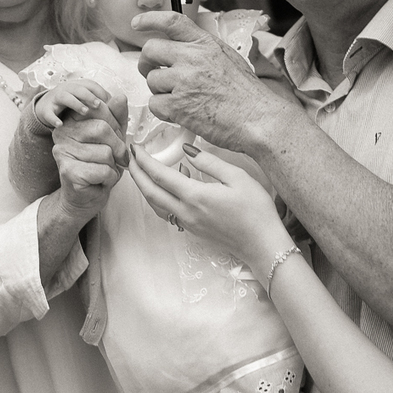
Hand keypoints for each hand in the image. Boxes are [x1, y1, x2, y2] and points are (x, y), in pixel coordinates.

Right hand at [32, 78, 116, 133]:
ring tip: (85, 112)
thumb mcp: (90, 106)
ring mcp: (56, 99)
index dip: (101, 93)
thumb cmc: (76, 109)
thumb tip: (122, 98)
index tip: (111, 105)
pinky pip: (48, 113)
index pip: (92, 85)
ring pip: (65, 96)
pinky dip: (53, 118)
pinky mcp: (46, 110)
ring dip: (76, 103)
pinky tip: (60, 125)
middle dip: (90, 96)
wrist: (49, 110)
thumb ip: (105, 105)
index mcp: (80, 87)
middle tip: (100, 105)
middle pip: (79, 88)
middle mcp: (68, 89)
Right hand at [52, 99, 127, 220]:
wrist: (83, 199)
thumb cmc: (97, 167)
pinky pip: (104, 170)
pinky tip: (99, 182)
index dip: (115, 126)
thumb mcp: (112, 138)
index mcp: (71, 121)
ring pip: (106, 152)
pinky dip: (109, 179)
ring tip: (103, 172)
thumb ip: (116, 117)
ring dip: (113, 166)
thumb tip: (119, 96)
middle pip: (103, 129)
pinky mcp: (68, 171)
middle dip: (116, 147)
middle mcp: (62, 133)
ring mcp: (63, 152)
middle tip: (113, 160)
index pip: (100, 110)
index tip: (114, 141)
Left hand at [128, 143, 291, 275]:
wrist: (262, 244)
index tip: (135, 147)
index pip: (159, 175)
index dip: (143, 160)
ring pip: (155, 204)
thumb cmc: (255, 210)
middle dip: (136, 173)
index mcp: (195, 196)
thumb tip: (187, 151)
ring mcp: (187, 223)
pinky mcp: (192, 230)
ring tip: (142, 171)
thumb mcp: (237, 177)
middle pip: (150, 192)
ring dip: (145, 187)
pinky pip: (167, 212)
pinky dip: (160, 197)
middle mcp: (185, 212)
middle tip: (130, 157)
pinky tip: (170, 187)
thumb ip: (209, 162)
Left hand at [132, 11, 287, 151]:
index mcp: (205, 44)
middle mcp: (192, 58)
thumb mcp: (228, 58)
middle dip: (146, 62)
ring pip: (151, 80)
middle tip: (153, 72)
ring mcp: (184, 81)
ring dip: (160, 91)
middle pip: (150, 50)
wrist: (258, 118)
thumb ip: (203, 51)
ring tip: (180, 99)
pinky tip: (181, 113)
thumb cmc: (247, 94)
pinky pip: (155, 104)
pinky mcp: (178, 105)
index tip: (138, 23)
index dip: (150, 20)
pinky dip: (164, 111)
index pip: (171, 21)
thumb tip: (183, 49)